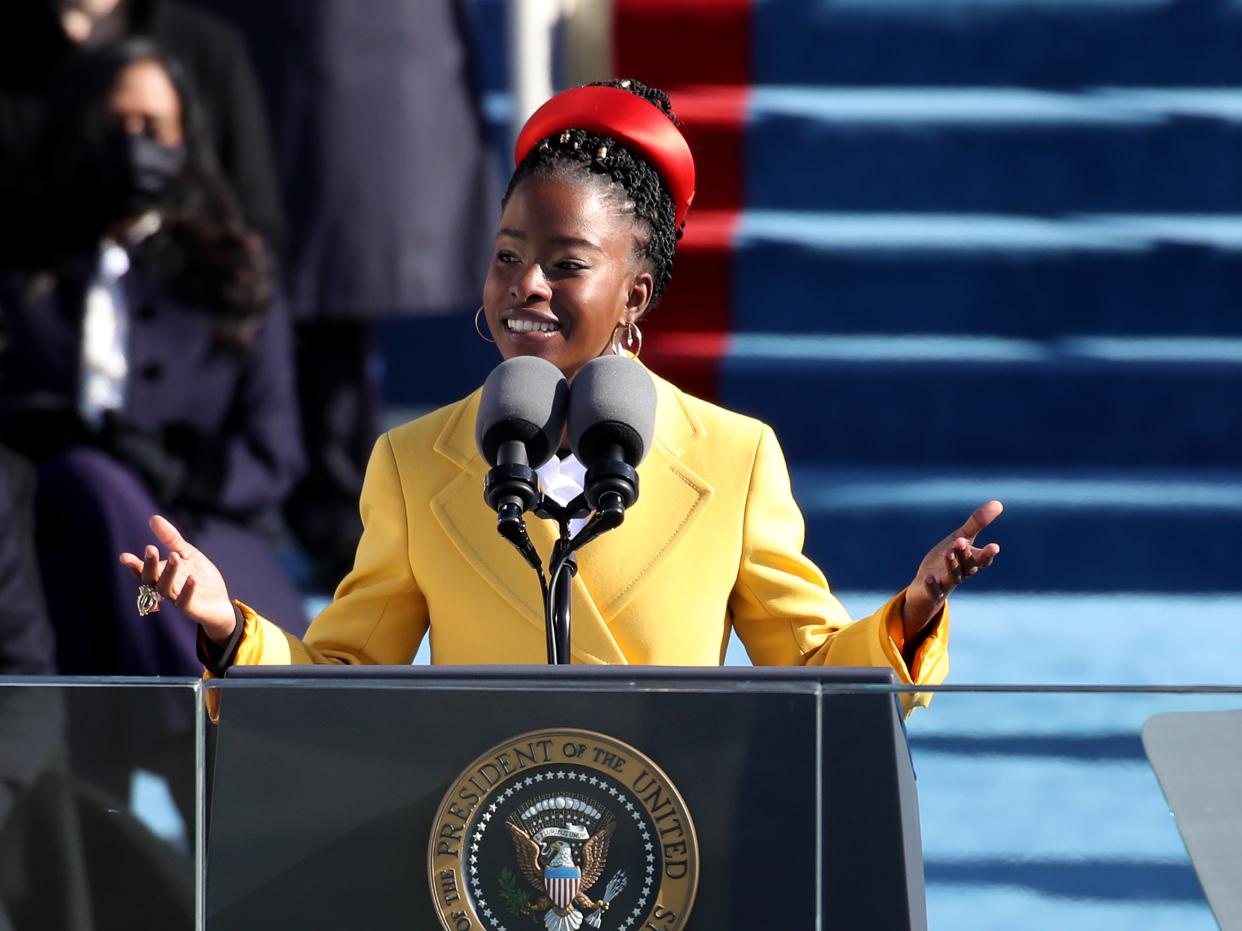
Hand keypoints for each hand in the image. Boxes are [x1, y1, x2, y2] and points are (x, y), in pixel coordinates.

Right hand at [119, 515, 236, 643]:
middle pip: (151, 580)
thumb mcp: (187, 554)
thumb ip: (171, 539)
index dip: (134, 565)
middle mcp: (166, 589)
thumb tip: (153, 518)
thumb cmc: (200, 577)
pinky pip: (186, 601)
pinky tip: (192, 578)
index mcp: (161, 575)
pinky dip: (187, 590)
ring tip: (174, 556)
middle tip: (150, 548)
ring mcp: (178, 600)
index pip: (143, 572)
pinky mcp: (192, 609)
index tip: (124, 557)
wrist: (219, 602)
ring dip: (168, 572)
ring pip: (166, 589)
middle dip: (150, 565)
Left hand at [902, 500, 1002, 639]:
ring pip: (953, 576)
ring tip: (947, 553)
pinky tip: (928, 577)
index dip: (988, 554)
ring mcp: (947, 583)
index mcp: (970, 561)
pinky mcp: (932, 591)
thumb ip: (977, 523)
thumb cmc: (948, 559)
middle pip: (967, 566)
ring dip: (951, 565)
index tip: (994, 546)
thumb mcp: (961, 538)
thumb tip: (998, 503)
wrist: (927, 585)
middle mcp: (961, 573)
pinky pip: (933, 590)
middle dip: (965, 555)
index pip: (982, 558)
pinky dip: (932, 585)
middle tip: (961, 542)